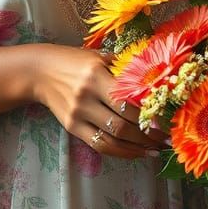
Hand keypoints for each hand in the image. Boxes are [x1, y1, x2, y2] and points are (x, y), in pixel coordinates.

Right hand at [29, 44, 168, 159]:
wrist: (40, 71)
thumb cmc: (75, 60)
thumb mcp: (98, 56)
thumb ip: (123, 68)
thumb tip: (154, 80)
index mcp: (96, 73)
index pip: (127, 99)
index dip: (149, 114)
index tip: (167, 121)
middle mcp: (86, 95)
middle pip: (122, 123)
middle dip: (148, 134)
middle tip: (167, 139)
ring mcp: (78, 113)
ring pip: (113, 138)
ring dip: (138, 147)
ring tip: (155, 149)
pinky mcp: (71, 127)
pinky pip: (99, 145)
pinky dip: (120, 152)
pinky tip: (136, 152)